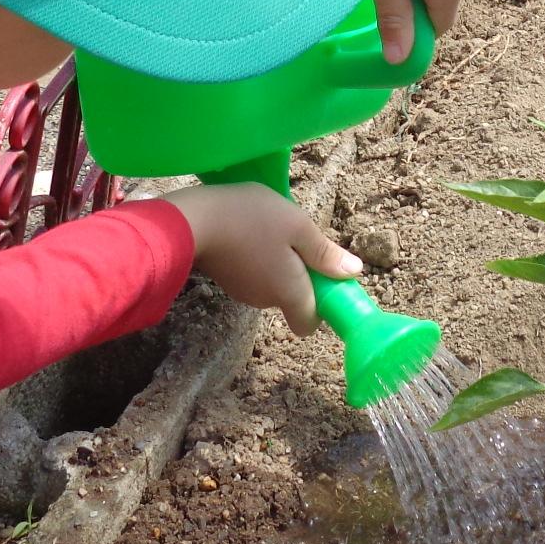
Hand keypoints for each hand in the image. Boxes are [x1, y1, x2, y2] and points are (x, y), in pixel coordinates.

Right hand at [165, 182, 361, 333]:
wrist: (190, 221)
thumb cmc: (251, 219)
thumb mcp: (297, 226)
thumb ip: (325, 253)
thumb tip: (354, 274)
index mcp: (289, 293)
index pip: (309, 323)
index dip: (322, 305)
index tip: (324, 276)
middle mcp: (266, 301)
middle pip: (294, 298)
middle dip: (301, 273)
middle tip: (296, 238)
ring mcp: (243, 291)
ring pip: (274, 283)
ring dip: (279, 262)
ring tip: (270, 229)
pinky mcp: (227, 279)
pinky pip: (255, 274)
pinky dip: (258, 258)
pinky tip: (250, 232)